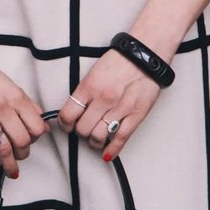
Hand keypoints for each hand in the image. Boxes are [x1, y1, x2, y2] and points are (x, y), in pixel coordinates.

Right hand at [0, 33, 49, 178]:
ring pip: (3, 149)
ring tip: (11, 170)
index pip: (36, 127)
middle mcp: (1, 107)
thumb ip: (25, 102)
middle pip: (22, 141)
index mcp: (15, 97)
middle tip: (21, 156)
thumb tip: (39, 122)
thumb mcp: (8, 83)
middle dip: (24, 154)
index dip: (36, 138)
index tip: (32, 141)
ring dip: (9, 165)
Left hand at [52, 47, 167, 159]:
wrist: (145, 55)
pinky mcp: (136, 115)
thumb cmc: (119, 61)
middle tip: (83, 130)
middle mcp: (103, 99)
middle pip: (82, 129)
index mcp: (89, 87)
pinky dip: (112, 150)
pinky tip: (107, 154)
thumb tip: (74, 111)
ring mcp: (120, 108)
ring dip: (94, 142)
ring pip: (98, 137)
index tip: (67, 126)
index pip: (68, 115)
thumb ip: (84, 92)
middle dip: (80, 133)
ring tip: (95, 139)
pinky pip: (121, 139)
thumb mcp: (93, 73)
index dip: (65, 125)